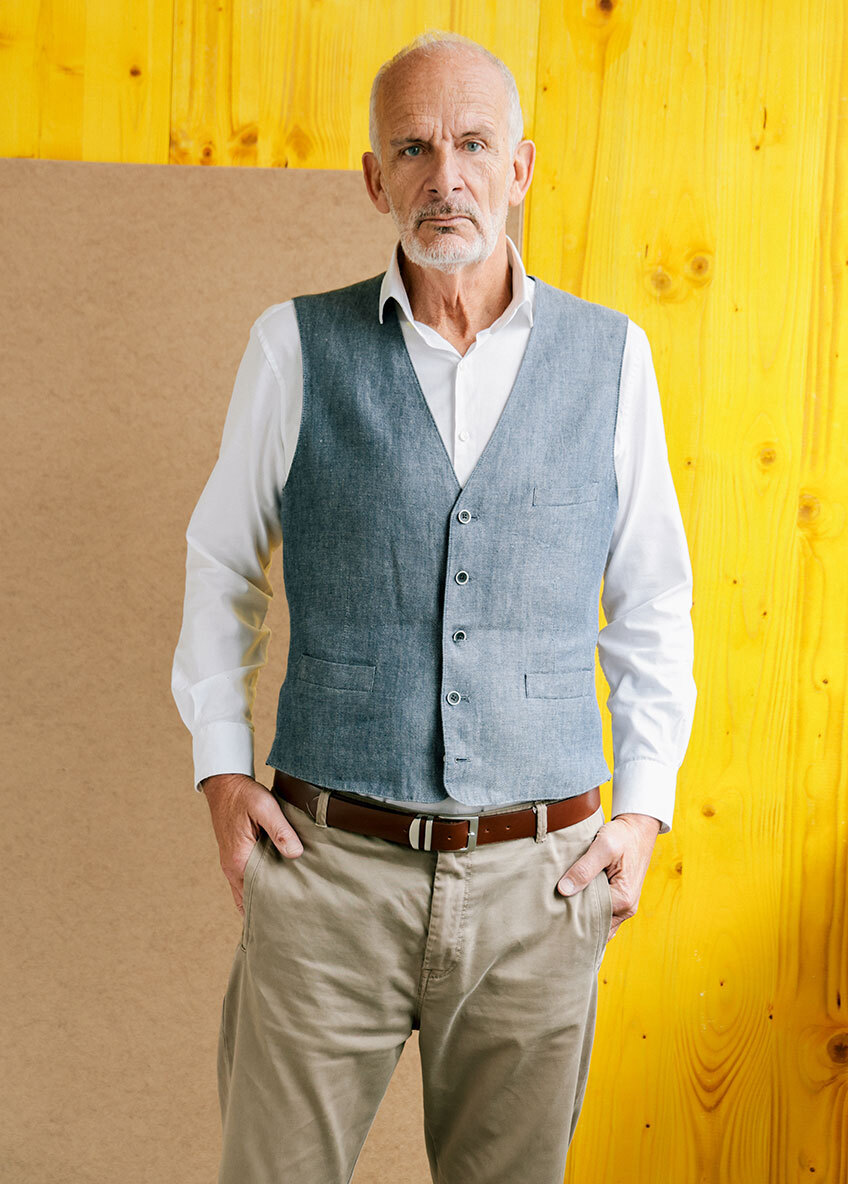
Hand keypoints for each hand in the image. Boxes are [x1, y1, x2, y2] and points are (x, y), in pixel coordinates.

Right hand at [200, 773, 303, 917]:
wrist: (224, 785)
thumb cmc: (244, 795)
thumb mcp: (265, 807)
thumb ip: (280, 830)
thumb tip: (295, 853)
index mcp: (240, 860)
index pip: (258, 896)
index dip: (274, 907)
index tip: (291, 917)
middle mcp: (232, 868)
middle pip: (250, 901)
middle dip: (268, 911)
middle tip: (291, 922)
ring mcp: (231, 865)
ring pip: (245, 895)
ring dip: (261, 903)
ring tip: (282, 915)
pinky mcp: (234, 859)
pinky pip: (243, 885)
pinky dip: (254, 894)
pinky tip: (270, 895)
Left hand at [555, 812, 661, 943]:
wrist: (639, 828)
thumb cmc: (623, 836)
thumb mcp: (603, 846)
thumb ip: (584, 869)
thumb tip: (564, 890)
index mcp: (623, 899)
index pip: (591, 919)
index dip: (572, 915)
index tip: (553, 909)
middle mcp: (626, 908)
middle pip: (596, 925)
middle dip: (576, 921)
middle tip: (552, 914)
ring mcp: (625, 906)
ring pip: (599, 921)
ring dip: (583, 916)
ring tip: (560, 908)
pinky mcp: (620, 899)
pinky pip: (603, 913)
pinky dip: (590, 910)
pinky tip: (574, 902)